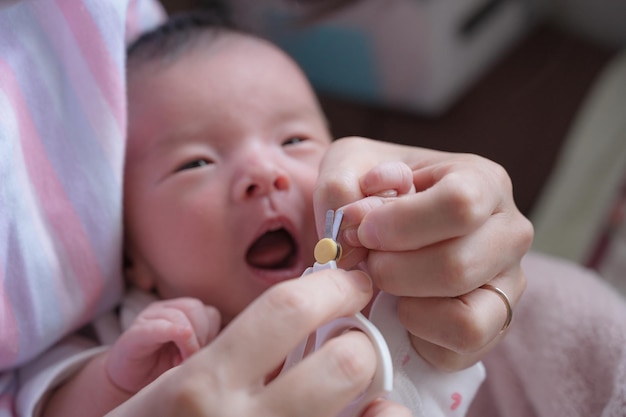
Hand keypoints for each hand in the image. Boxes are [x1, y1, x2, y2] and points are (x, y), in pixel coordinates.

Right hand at [107, 269, 410, 416]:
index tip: (353, 282)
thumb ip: (236, 354)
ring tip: (363, 387)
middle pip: (343, 363)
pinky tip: (370, 416)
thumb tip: (308, 319)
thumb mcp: (176, 386)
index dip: (333, 287)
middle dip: (361, 343)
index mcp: (204, 382)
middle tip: (354, 341)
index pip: (286, 310)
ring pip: (368, 413)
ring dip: (375, 390)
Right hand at [108, 298, 220, 392]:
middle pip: (195, 308)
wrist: (132, 382)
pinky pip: (155, 327)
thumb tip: (223, 347)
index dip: (212, 334)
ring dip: (186, 341)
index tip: (204, 354)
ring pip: (178, 314)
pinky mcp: (134, 333)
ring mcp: (148, 318)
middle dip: (201, 334)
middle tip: (193, 358)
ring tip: (179, 362)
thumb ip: (205, 344)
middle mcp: (167, 309)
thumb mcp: (191, 354)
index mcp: (184, 313)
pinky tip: (174, 354)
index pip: (210, 313)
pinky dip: (170, 335)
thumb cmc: (165, 367)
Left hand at [315, 137, 532, 370]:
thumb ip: (340, 186)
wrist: (391, 225)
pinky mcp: (497, 324)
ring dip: (407, 305)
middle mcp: (509, 232)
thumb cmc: (376, 192)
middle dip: (392, 271)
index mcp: (482, 180)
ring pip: (466, 317)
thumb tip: (352, 230)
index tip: (365, 231)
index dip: (400, 224)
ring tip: (386, 284)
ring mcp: (510, 283)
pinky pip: (462, 346)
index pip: (459, 204)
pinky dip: (419, 334)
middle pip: (457, 266)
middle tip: (368, 261)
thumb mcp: (349, 167)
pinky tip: (401, 307)